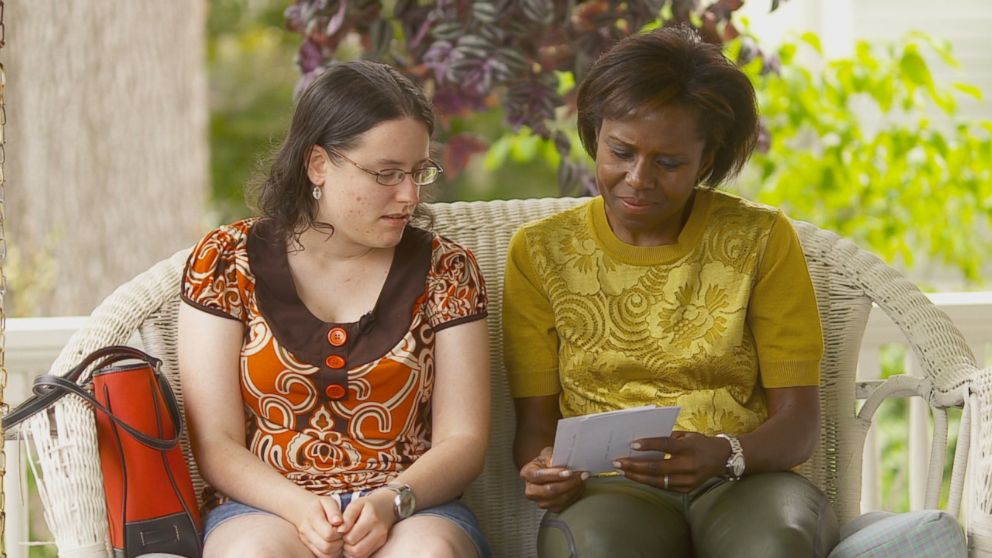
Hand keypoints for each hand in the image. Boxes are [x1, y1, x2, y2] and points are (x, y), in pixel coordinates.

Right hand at [296, 495, 344, 557]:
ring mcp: (306, 542)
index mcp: (313, 518)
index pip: (329, 534)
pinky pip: (322, 556)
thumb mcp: (328, 501)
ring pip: (325, 555)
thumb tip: (339, 522)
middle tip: (342, 535)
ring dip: (336, 550)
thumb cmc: (319, 505)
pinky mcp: (309, 547)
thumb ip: (334, 511)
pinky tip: (334, 544)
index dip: (340, 533)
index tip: (343, 527)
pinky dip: (331, 553)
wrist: (301, 510)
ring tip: (339, 539)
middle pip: (327, 547)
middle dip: (339, 543)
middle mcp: (307, 532)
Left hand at [339, 489, 396, 557]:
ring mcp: (381, 539)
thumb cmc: (367, 505)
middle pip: (356, 550)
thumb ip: (347, 517)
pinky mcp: (381, 543)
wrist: (387, 506)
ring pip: (360, 555)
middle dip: (346, 545)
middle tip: (344, 536)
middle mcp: (379, 530)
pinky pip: (365, 555)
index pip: (351, 538)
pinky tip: (355, 543)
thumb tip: (340, 530)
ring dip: (350, 551)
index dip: (342, 536)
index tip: (341, 529)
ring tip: (349, 541)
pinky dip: (357, 553)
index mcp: (371, 518)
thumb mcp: (356, 504)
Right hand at [519, 446, 586, 511]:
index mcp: (527, 473)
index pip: (539, 476)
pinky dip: (574, 496)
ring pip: (559, 499)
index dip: (554, 475)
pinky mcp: (551, 508)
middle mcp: (530, 490)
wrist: (548, 470)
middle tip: (581, 475)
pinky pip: (565, 505)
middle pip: (550, 491)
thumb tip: (566, 460)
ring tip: (582, 479)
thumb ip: (554, 456)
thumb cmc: (548, 461)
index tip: (569, 472)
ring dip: (574, 489)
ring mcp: (540, 501)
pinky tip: (579, 487)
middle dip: (569, 483)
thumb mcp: (548, 453)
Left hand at [613, 431, 728, 492]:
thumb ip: (667, 438)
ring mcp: (687, 480)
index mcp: (688, 448)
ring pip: (657, 481)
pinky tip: (636, 476)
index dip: (649, 445)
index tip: (632, 444)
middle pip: (657, 467)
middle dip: (634, 466)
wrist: (722, 458)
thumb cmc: (699, 443)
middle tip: (618, 462)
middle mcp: (688, 466)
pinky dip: (648, 481)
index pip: (666, 445)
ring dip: (637, 476)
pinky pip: (662, 486)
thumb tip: (642, 443)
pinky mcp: (686, 489)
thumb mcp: (686, 435)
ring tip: (622, 471)